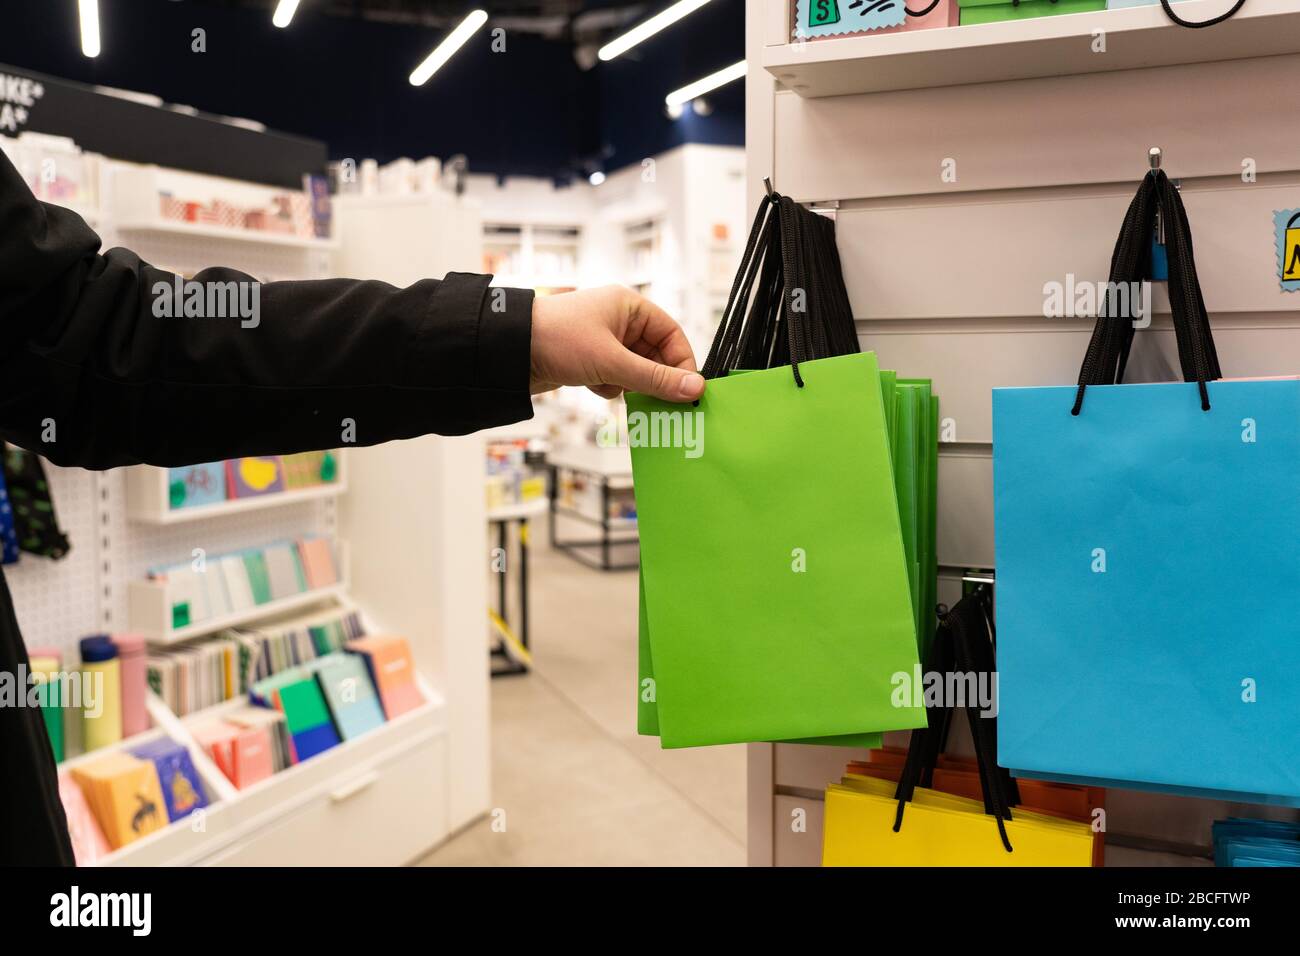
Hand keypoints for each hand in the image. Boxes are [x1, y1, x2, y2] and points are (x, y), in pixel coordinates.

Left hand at [529, 286, 705, 402]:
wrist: (508, 351)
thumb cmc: (557, 339)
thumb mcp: (612, 362)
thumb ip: (655, 379)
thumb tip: (694, 389)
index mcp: (629, 306)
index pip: (672, 333)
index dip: (682, 362)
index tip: (688, 390)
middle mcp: (619, 320)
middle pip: (655, 354)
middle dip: (655, 378)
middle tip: (664, 404)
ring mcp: (604, 341)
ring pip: (635, 369)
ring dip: (630, 385)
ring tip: (618, 389)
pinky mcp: (589, 359)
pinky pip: (615, 378)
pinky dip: (610, 387)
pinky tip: (594, 387)